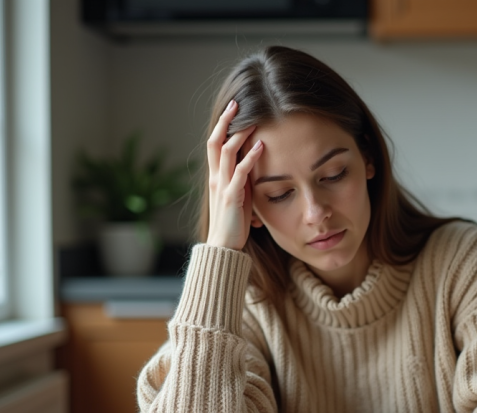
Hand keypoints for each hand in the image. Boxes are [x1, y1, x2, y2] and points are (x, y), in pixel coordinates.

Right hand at [205, 100, 264, 250]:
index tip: (232, 109)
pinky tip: (261, 146)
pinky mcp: (232, 197)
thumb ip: (242, 178)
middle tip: (237, 103)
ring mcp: (222, 186)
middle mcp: (215, 177)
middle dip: (225, 121)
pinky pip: (240, 173)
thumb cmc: (233, 222)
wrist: (224, 246)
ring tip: (252, 120)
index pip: (214, 144)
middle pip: (215, 142)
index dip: (222, 125)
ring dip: (239, 134)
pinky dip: (250, 157)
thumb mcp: (238, 194)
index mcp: (215, 176)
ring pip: (226, 152)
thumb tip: (256, 162)